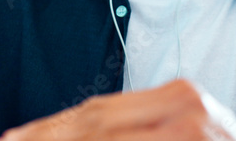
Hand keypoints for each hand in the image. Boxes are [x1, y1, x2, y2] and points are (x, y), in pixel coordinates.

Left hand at [0, 80, 235, 140]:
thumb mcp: (175, 138)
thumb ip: (130, 135)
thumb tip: (63, 137)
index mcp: (178, 99)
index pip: (96, 113)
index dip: (45, 131)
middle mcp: (187, 109)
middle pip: (92, 124)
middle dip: (42, 140)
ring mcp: (193, 130)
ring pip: (102, 137)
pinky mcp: (192, 140)